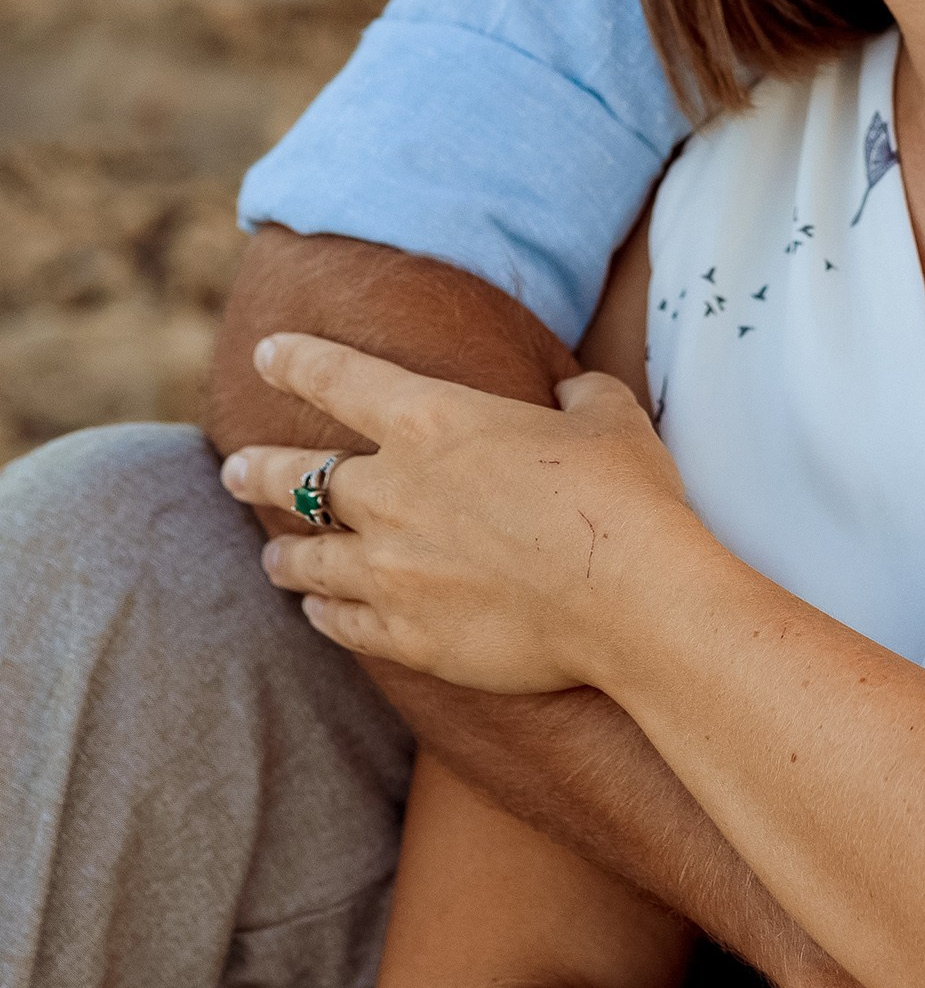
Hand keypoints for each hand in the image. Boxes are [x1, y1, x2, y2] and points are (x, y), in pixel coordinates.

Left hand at [219, 331, 701, 693]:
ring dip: (285, 555)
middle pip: (295, 476)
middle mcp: (390, 490)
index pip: (338, 377)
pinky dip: (324, 613)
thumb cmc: (624, 496)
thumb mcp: (608, 419)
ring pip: (305, 557)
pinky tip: (318, 613)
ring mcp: (389, 568)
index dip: (296, 360)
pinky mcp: (405, 634)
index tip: (266, 353)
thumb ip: (577, 398)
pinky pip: (340, 621)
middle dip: (255, 469)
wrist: (629, 599)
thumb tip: (572, 394)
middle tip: (233, 468)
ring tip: (273, 558)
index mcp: (431, 420)